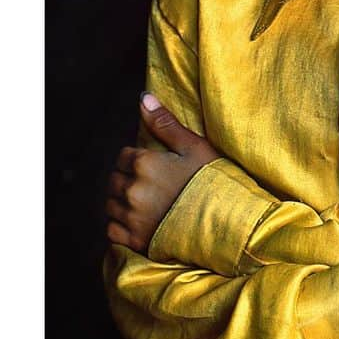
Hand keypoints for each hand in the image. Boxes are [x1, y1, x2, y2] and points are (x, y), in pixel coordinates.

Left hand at [104, 93, 220, 252]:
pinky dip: (118, 226)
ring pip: (110, 205)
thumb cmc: (213, 181)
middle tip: (147, 184)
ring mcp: (132, 217)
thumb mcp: (194, 146)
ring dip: (120, 201)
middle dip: (125, 179)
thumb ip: (165, 123)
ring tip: (141, 202)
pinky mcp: (136, 240)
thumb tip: (144, 98)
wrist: (228, 221)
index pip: (123, 156)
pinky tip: (134, 222)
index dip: (136, 159)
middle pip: (114, 180)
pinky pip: (112, 231)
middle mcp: (132, 189)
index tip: (151, 165)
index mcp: (144, 163)